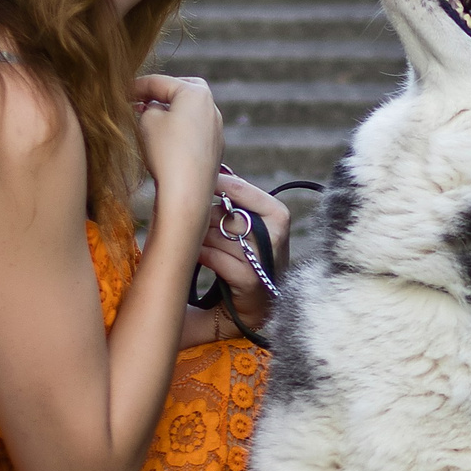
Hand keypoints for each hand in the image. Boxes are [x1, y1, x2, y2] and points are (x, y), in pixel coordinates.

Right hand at [134, 74, 222, 208]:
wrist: (187, 193)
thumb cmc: (166, 153)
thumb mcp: (147, 120)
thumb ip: (148, 106)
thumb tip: (154, 108)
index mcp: (196, 92)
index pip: (160, 82)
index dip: (136, 86)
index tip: (120, 93)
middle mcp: (212, 108)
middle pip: (181, 92)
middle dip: (159, 95)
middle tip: (139, 102)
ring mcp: (216, 130)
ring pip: (188, 113)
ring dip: (169, 114)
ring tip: (148, 124)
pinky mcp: (215, 150)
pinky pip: (194, 132)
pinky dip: (179, 132)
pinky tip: (165, 144)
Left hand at [197, 170, 290, 332]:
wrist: (258, 303)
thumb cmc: (249, 254)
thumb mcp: (252, 224)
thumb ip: (238, 198)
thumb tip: (215, 167)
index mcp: (278, 215)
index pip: (242, 190)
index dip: (219, 185)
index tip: (195, 181)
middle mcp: (276, 236)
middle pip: (226, 215)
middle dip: (205, 218)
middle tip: (193, 222)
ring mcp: (264, 260)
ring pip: (218, 237)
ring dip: (200, 238)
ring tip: (193, 241)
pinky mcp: (251, 282)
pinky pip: (216, 259)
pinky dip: (202, 255)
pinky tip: (195, 255)